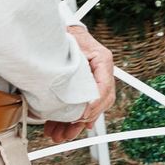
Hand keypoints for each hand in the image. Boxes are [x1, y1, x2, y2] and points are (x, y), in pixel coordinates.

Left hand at [44, 24, 114, 144]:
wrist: (60, 30)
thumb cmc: (66, 35)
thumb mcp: (69, 48)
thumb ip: (71, 68)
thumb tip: (64, 91)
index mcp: (102, 61)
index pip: (104, 88)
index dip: (94, 105)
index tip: (82, 116)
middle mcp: (101, 72)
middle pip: (100, 103)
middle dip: (83, 120)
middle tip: (69, 131)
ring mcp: (93, 80)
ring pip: (90, 108)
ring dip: (74, 124)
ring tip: (60, 135)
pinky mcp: (82, 86)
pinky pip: (81, 105)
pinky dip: (72, 118)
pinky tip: (64, 128)